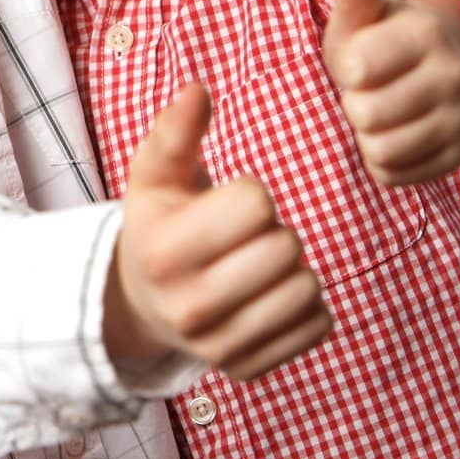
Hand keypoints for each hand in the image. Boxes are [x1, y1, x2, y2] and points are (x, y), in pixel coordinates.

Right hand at [105, 84, 330, 381]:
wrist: (140, 302)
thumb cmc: (158, 223)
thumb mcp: (155, 174)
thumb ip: (176, 129)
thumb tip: (199, 88)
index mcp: (166, 253)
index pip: (256, 204)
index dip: (250, 193)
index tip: (228, 204)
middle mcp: (190, 308)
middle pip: (286, 247)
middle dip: (274, 230)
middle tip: (245, 236)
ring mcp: (220, 347)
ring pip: (307, 288)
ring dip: (294, 266)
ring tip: (259, 263)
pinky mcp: (249, 369)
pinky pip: (319, 325)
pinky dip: (308, 305)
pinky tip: (273, 294)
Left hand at [323, 0, 459, 186]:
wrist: (427, 71)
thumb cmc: (378, 40)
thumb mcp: (360, 14)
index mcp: (427, 34)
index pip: (358, 69)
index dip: (344, 68)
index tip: (354, 60)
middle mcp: (453, 76)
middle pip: (367, 114)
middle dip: (353, 103)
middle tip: (366, 89)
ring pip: (381, 150)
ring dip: (365, 135)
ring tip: (376, 111)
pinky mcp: (457, 156)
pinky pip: (395, 175)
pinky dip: (381, 160)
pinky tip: (389, 134)